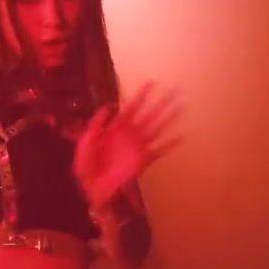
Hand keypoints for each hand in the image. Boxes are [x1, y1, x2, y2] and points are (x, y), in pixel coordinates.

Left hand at [74, 81, 180, 207]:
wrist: (92, 185)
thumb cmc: (87, 162)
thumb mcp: (87, 139)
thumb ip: (97, 122)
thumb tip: (109, 105)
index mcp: (117, 126)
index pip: (132, 106)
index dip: (141, 95)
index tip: (151, 83)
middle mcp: (131, 133)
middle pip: (150, 114)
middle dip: (161, 103)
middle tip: (174, 91)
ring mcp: (138, 146)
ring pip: (157, 128)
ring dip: (169, 118)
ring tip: (180, 108)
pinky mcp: (142, 160)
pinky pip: (158, 150)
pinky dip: (169, 144)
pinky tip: (180, 136)